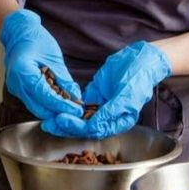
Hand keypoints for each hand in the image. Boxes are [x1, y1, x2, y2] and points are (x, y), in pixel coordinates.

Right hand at [0, 10, 83, 120]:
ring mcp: (15, 88)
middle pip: (39, 108)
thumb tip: (76, 97)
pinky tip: (58, 99)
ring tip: (69, 105)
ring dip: (52, 109)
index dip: (62, 106)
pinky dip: (46, 103)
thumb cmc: (35, 39)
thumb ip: (65, 80)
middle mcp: (16, 83)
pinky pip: (33, 101)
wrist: (18, 33)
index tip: (76, 111)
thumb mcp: (55, 58)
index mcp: (24, 72)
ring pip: (36, 108)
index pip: (45, 97)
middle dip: (58, 112)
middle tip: (75, 111)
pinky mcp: (18, 90)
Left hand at [43, 41, 170, 138]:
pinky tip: (54, 105)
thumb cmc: (139, 78)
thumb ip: (110, 112)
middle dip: (66, 126)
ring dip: (64, 119)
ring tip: (48, 119)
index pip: (95, 130)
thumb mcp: (127, 95)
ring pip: (78, 118)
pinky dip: (67, 106)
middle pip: (84, 127)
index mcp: (119, 122)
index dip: (78, 128)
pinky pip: (78, 105)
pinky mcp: (93, 96)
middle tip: (50, 123)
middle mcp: (108, 118)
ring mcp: (99, 107)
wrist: (141, 59)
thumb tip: (94, 127)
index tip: (63, 120)